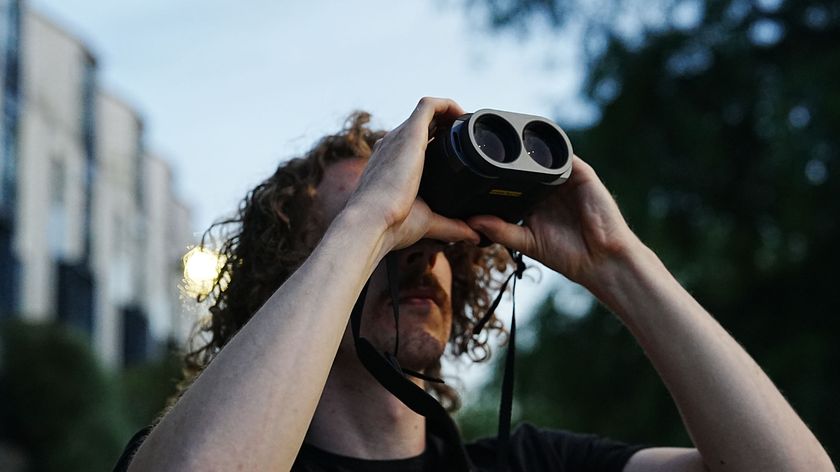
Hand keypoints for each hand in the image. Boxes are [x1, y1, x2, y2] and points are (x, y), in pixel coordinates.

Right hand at [345, 97, 480, 251]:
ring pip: (427, 113)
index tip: (458, 153)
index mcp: (391, 164)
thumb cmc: (392, 226)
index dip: (437, 144)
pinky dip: (448, 105)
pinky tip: (464, 115)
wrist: (372, 221)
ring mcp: (399, 137)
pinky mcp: (409, 133)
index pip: (415, 146)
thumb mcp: (428, 223)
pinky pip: (430, 106)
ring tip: (470, 126)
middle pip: (423, 126)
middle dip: (447, 128)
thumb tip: (475, 236)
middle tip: (470, 141)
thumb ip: (452, 227)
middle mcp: (392, 146)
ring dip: (449, 114)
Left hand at [467, 155, 642, 287]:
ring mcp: (565, 179)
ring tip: (504, 143)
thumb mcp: (527, 243)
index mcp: (534, 203)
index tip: (470, 171)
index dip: (493, 178)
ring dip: (527, 150)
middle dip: (507, 158)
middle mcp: (548, 188)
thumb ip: (501, 230)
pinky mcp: (582, 173)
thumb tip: (471, 222)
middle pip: (524, 166)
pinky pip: (564, 154)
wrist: (602, 259)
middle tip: (482, 149)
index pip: (510, 184)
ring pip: (542, 157)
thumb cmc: (568, 256)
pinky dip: (551, 149)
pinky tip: (535, 148)